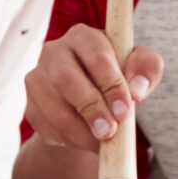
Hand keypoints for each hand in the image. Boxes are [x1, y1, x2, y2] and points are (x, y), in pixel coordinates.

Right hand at [23, 22, 162, 152]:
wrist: (91, 109)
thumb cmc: (118, 82)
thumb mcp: (139, 72)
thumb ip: (146, 69)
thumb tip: (137, 88)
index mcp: (83, 36)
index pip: (96, 55)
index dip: (111, 84)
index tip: (125, 110)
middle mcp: (54, 51)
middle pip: (66, 79)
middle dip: (91, 108)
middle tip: (110, 131)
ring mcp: (37, 79)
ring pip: (55, 109)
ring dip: (81, 131)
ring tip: (102, 142)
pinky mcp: (31, 106)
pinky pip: (48, 127)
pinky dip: (70, 141)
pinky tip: (86, 141)